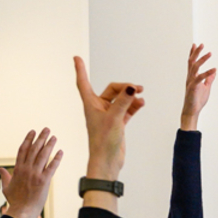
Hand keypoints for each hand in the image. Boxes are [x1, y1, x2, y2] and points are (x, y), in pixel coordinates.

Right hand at [1, 129, 62, 217]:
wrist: (22, 210)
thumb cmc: (15, 200)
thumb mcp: (7, 187)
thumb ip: (5, 176)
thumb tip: (1, 169)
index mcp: (17, 169)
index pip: (23, 150)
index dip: (28, 140)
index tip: (32, 132)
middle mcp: (26, 169)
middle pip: (34, 149)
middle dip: (40, 138)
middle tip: (46, 129)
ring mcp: (35, 174)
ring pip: (43, 156)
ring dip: (49, 145)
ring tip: (54, 137)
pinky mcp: (44, 181)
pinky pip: (52, 167)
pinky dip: (56, 159)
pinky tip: (61, 152)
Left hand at [73, 56, 143, 184]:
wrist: (108, 160)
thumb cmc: (104, 141)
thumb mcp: (114, 118)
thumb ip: (124, 101)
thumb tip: (132, 88)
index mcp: (90, 104)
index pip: (83, 82)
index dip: (80, 69)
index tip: (76, 58)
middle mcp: (98, 107)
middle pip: (112, 90)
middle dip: (124, 87)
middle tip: (137, 88)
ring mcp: (109, 115)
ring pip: (121, 99)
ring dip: (131, 97)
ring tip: (141, 98)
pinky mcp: (118, 122)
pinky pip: (127, 109)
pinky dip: (134, 105)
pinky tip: (141, 104)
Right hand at [180, 44, 215, 131]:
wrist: (192, 111)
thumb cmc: (198, 100)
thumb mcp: (206, 88)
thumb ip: (209, 79)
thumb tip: (214, 72)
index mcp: (192, 77)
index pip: (192, 63)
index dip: (193, 53)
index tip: (195, 44)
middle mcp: (190, 77)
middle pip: (192, 62)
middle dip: (196, 52)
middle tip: (201, 44)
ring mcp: (191, 82)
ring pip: (195, 67)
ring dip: (202, 59)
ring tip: (209, 53)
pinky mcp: (193, 87)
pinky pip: (200, 78)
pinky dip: (208, 73)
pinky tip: (214, 69)